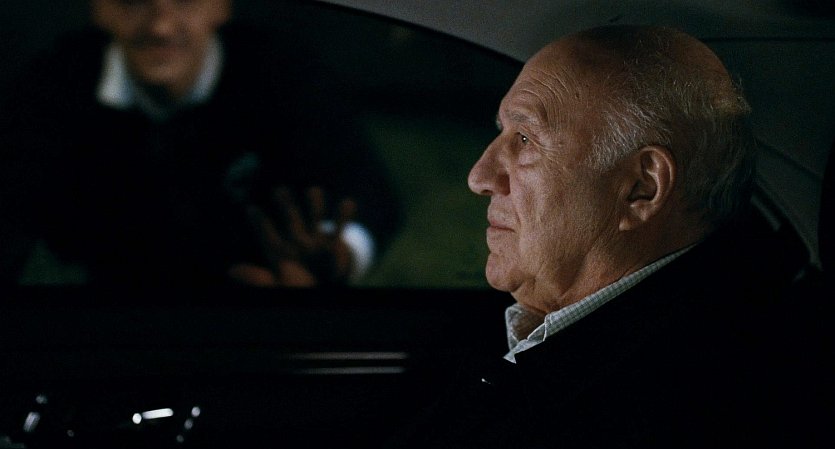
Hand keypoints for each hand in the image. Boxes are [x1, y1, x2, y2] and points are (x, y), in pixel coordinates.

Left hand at [228, 186, 356, 286]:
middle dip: (286, 206)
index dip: (260, 225)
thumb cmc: (294, 286)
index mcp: (280, 254)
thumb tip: (232, 271)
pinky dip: (343, 215)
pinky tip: (348, 203)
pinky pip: (339, 228)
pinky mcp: (333, 244)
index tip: (251, 209)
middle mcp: (296, 242)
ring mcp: (315, 241)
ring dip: (315, 205)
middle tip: (280, 190)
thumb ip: (258, 279)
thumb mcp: (277, 285)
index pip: (268, 238)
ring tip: (314, 191)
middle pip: (291, 221)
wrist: (319, 287)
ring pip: (314, 218)